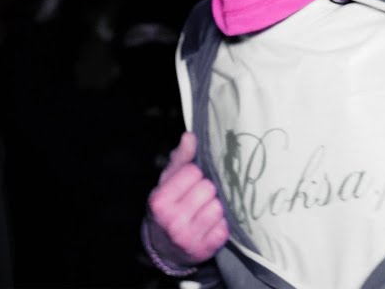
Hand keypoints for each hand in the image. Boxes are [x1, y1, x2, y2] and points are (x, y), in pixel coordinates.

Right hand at [144, 132, 229, 268]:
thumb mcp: (167, 182)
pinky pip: (224, 228)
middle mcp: (172, 220)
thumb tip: (190, 136)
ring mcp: (188, 238)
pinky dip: (220, 225)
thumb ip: (180, 159)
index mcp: (160, 200)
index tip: (189, 181)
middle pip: (208, 189)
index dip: (194, 174)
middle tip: (198, 197)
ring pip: (218, 208)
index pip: (193, 172)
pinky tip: (209, 225)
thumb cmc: (168, 207)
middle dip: (206, 190)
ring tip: (204, 210)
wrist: (164, 248)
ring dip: (214, 207)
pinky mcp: (204, 250)